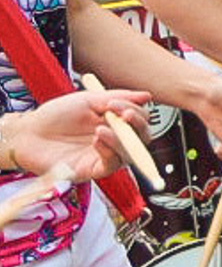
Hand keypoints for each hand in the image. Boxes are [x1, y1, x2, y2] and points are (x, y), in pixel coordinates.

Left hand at [2, 89, 148, 181]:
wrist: (29, 133)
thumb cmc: (55, 116)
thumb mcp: (88, 100)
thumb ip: (118, 97)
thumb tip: (147, 96)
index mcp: (115, 122)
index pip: (139, 120)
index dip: (136, 112)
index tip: (118, 105)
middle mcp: (114, 140)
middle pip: (142, 138)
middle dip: (138, 126)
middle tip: (124, 116)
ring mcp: (104, 155)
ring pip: (130, 153)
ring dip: (121, 139)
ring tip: (102, 128)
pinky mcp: (93, 170)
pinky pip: (112, 164)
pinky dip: (109, 151)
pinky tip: (97, 139)